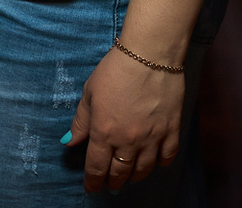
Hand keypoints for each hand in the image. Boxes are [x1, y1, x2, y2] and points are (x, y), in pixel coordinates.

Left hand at [66, 44, 184, 193]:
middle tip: (110, 186)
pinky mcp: (171, 129)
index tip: (92, 188)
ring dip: (134, 177)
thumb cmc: (115, 69)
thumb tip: (69, 142)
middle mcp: (128, 140)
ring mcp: (152, 137)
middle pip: (120, 173)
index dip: (93, 182)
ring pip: (143, 170)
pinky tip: (155, 162)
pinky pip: (167, 157)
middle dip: (113, 182)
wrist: (149, 53)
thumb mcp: (90, 93)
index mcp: (104, 132)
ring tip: (129, 176)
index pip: (96, 168)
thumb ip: (80, 121)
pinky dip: (161, 164)